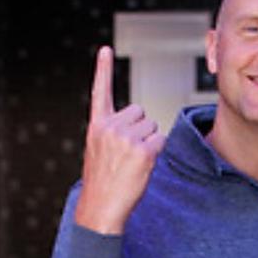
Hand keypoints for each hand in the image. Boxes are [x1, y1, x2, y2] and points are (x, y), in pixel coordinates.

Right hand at [74, 46, 165, 235]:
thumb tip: (140, 124)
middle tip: (129, 153)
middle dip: (140, 129)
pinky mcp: (143, 151)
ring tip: (133, 162)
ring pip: (152, 126)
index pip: (100, 91)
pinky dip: (157, 153)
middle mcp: (110, 126)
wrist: (100, 208)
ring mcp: (126, 138)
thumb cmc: (103, 183)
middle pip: (139, 112)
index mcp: (97, 125)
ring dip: (149, 141)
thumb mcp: (99, 151)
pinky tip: (143, 167)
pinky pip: (161, 141)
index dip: (103, 69)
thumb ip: (113, 132)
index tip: (105, 50)